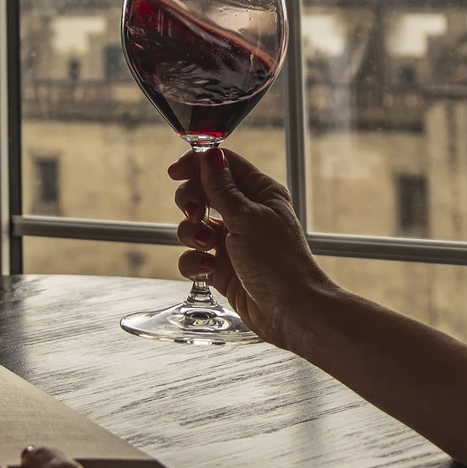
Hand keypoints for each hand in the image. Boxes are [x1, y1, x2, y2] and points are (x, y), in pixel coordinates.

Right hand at [172, 146, 337, 352]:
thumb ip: (221, 187)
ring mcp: (230, 241)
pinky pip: (192, 256)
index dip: (196, 164)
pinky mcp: (219, 268)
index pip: (222, 164)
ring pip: (192, 225)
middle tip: (196, 214)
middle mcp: (244, 213)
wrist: (291, 313)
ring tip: (208, 246)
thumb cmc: (279, 263)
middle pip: (201, 191)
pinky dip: (194, 262)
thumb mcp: (247, 218)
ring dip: (192, 234)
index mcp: (259, 192)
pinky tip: (207, 269)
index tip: (175, 173)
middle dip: (191, 202)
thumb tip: (208, 153)